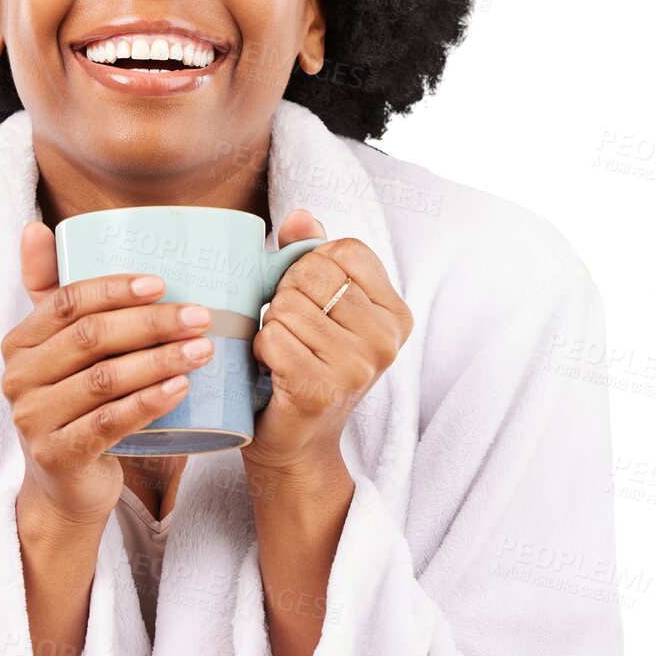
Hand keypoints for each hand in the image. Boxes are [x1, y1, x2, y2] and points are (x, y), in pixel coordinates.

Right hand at [2, 220, 217, 531]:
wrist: (66, 485)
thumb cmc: (75, 403)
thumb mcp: (61, 349)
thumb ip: (52, 290)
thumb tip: (36, 227)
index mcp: (20, 342)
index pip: (66, 302)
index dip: (115, 288)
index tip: (164, 283)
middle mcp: (18, 378)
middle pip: (91, 338)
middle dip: (151, 323)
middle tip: (201, 317)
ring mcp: (33, 419)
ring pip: (105, 380)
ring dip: (160, 361)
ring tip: (202, 350)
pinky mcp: (57, 455)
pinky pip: (109, 423)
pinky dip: (148, 403)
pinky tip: (180, 389)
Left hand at [243, 209, 412, 475]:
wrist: (296, 440)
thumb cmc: (306, 362)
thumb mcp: (320, 305)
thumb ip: (312, 255)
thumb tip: (300, 215)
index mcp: (395, 313)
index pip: (344, 251)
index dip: (310, 265)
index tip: (309, 297)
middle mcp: (386, 340)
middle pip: (312, 275)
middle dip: (286, 295)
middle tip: (292, 329)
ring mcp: (357, 367)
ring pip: (287, 306)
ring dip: (271, 325)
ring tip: (283, 351)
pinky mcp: (321, 389)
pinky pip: (272, 337)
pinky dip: (260, 349)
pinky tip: (273, 369)